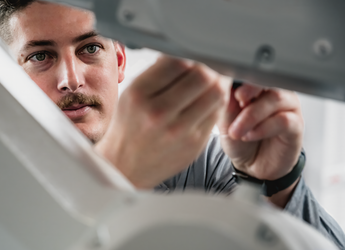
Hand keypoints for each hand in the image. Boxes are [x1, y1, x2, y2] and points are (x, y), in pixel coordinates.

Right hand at [95, 56, 230, 188]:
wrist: (124, 167)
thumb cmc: (129, 127)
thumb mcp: (131, 94)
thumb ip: (157, 72)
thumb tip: (185, 50)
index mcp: (139, 94)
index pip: (178, 61)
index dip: (191, 54)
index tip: (193, 54)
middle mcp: (158, 112)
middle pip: (202, 75)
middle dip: (210, 66)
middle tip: (210, 65)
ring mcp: (178, 131)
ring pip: (216, 93)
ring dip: (219, 82)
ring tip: (214, 80)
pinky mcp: (194, 144)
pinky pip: (216, 114)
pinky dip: (218, 102)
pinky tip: (210, 99)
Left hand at [217, 83, 303, 203]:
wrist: (253, 167)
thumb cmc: (240, 141)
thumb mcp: (225, 122)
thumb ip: (225, 104)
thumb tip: (222, 86)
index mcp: (256, 89)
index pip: (252, 72)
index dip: (241, 76)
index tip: (228, 86)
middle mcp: (274, 94)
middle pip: (267, 80)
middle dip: (249, 90)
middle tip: (237, 102)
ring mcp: (287, 108)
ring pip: (275, 98)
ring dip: (252, 115)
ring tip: (237, 131)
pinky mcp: (296, 126)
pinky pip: (284, 119)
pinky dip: (264, 127)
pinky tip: (250, 135)